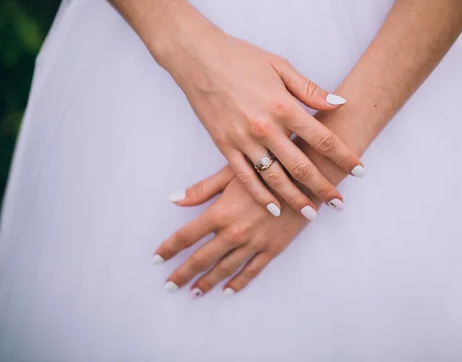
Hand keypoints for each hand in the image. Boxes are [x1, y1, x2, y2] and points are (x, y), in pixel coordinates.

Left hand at [154, 166, 310, 296]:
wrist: (304, 177)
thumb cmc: (266, 169)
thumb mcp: (231, 174)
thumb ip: (201, 190)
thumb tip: (173, 199)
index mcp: (220, 213)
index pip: (186, 236)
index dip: (169, 248)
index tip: (157, 259)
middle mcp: (234, 232)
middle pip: (201, 258)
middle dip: (183, 273)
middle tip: (169, 285)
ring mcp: (254, 243)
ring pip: (225, 269)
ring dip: (207, 282)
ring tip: (194, 292)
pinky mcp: (272, 248)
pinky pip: (252, 271)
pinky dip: (238, 282)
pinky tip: (227, 291)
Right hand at [156, 27, 363, 218]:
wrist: (198, 58)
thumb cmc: (240, 57)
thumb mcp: (280, 66)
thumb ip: (310, 90)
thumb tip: (339, 103)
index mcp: (284, 106)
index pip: (323, 139)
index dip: (344, 157)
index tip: (360, 171)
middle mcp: (266, 128)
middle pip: (302, 166)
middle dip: (324, 187)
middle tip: (339, 203)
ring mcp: (244, 140)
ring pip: (275, 178)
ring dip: (295, 199)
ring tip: (312, 214)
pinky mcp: (225, 147)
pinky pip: (245, 178)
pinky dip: (260, 196)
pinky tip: (274, 209)